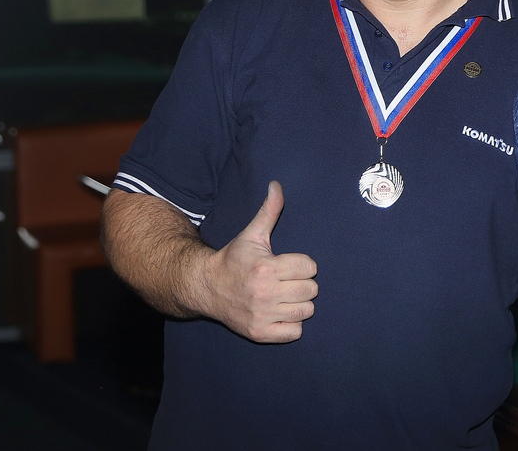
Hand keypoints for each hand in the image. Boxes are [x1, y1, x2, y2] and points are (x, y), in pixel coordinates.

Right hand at [193, 181, 317, 342]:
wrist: (206, 287)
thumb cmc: (234, 259)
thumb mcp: (252, 234)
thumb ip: (269, 211)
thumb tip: (277, 184)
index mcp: (266, 268)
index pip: (310, 267)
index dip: (302, 264)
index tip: (289, 264)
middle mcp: (265, 293)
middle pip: (311, 290)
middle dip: (302, 283)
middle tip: (286, 281)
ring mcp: (262, 315)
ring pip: (306, 311)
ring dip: (298, 304)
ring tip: (284, 296)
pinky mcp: (260, 333)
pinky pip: (295, 333)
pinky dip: (291, 325)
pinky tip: (279, 313)